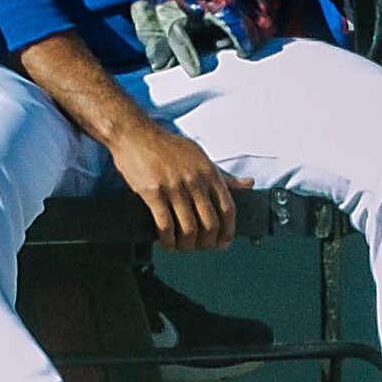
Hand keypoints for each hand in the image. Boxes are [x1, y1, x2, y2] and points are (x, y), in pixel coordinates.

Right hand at [104, 122, 251, 250]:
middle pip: (210, 223)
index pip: (228, 209)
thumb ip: (223, 175)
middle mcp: (194, 181)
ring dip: (186, 244)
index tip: (223, 243)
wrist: (134, 134)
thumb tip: (247, 185)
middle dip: (206, 242)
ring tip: (181, 247)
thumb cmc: (166, 145)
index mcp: (209, 173)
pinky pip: (165, 224)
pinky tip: (166, 243)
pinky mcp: (152, 192)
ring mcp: (174, 187)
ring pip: (188, 228)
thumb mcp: (200, 156)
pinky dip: (167, 240)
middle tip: (199, 247)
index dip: (228, 231)